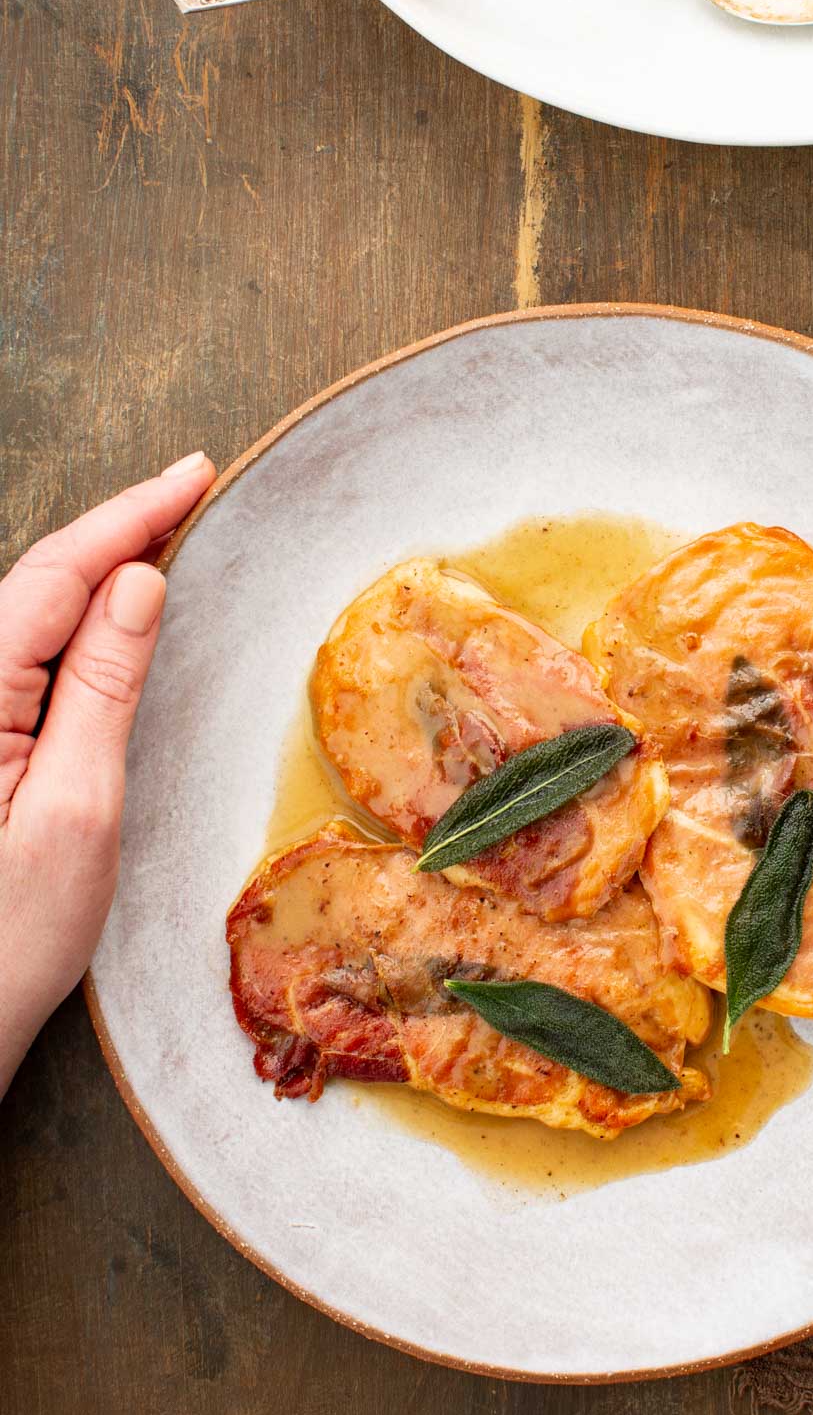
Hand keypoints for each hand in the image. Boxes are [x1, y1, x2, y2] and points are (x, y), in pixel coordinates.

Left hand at [0, 453, 215, 1094]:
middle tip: (188, 491)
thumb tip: (138, 585)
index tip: (192, 474)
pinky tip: (104, 611)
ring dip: (90, 570)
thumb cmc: (3, 940)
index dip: (129, 515)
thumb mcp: (77, 808)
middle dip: (113, 529)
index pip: (55, 575)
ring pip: (21, 614)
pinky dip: (67, 621)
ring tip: (158, 531)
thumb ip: (100, 686)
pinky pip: (13, 658)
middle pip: (33, 582)